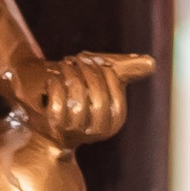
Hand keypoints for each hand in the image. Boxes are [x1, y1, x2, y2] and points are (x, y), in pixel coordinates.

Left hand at [9, 48, 154, 142]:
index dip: (106, 75)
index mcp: (113, 122)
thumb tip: (152, 64)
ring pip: (78, 101)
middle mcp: (95, 132)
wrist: (37, 96)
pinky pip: (58, 104)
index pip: (116, 97)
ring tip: (64, 65)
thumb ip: (125, 70)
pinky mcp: (51, 125)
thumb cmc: (75, 85)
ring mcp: (72, 131)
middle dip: (87, 73)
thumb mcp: (101, 76)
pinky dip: (55, 85)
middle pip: (98, 99)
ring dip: (70, 76)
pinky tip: (52, 78)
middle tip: (77, 58)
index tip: (94, 59)